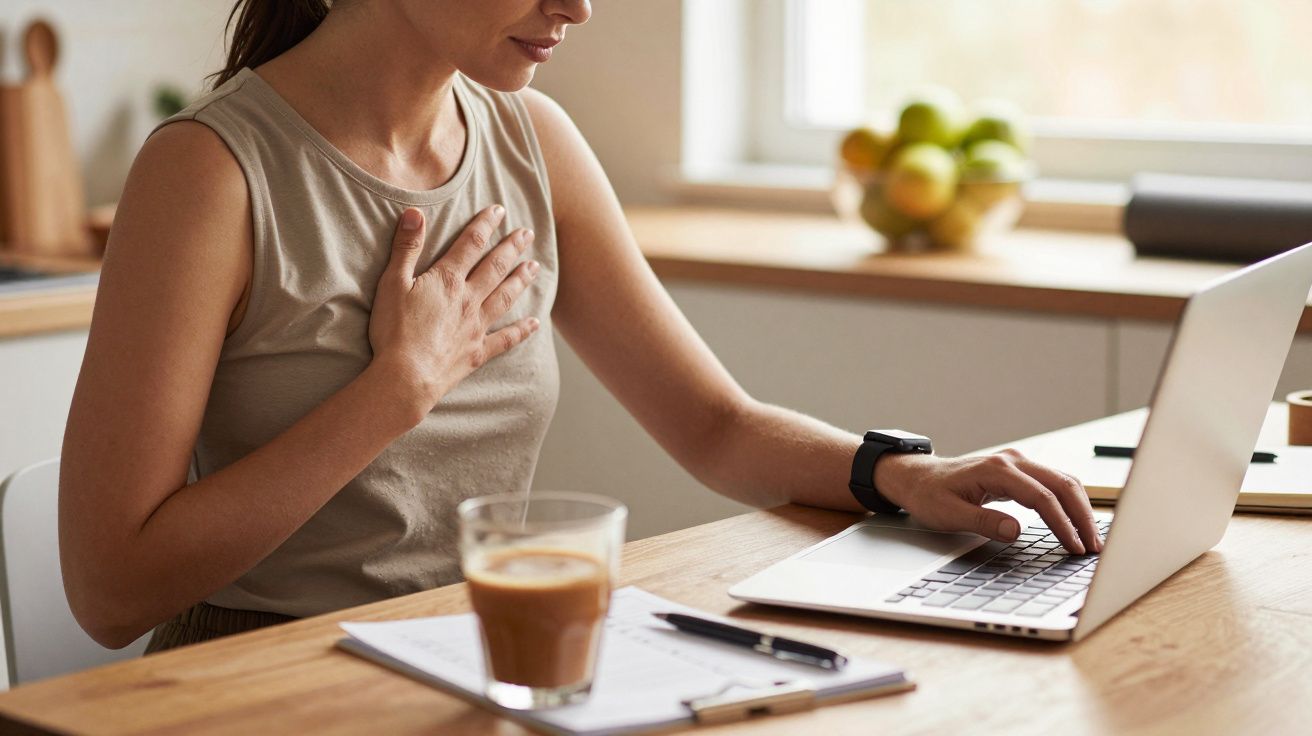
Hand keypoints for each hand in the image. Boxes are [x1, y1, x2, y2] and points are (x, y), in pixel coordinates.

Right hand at [368, 205, 540, 419]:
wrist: (406, 376)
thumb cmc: (394, 331)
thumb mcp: (392, 283)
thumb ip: (406, 248)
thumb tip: (414, 213)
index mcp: (447, 280)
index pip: (471, 244)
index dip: (485, 224)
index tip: (499, 210)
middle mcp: (468, 300)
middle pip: (495, 267)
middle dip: (511, 248)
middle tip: (527, 234)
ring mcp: (476, 326)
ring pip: (505, 297)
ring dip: (520, 280)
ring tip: (535, 267)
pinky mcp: (477, 352)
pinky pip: (505, 339)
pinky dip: (522, 331)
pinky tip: (535, 323)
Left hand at [873, 449, 1102, 553]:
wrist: (918, 478)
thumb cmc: (930, 495)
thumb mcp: (949, 514)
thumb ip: (983, 522)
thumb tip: (1015, 531)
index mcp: (997, 470)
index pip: (1042, 497)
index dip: (1062, 524)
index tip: (1075, 547)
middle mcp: (1013, 461)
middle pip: (1063, 484)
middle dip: (1083, 516)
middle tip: (1096, 547)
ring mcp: (1018, 463)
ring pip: (1063, 482)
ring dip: (1080, 509)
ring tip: (1091, 539)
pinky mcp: (1020, 471)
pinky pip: (1053, 484)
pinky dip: (1069, 503)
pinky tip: (1076, 523)